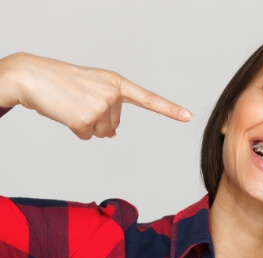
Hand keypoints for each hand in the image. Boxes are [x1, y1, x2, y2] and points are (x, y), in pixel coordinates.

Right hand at [0, 52, 191, 138]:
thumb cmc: (63, 82)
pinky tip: (66, 113)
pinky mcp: (87, 118)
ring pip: (102, 132)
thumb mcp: (93, 88)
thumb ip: (109, 107)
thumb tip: (112, 134)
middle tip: (79, 102)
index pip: (148, 99)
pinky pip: (87, 136)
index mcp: (117, 83)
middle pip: (115, 125)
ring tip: (72, 105)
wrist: (34, 76)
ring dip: (86, 125)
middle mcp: (113, 93)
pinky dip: (75, 130)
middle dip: (97, 119)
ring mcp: (101, 106)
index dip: (169, 109)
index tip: (188, 116)